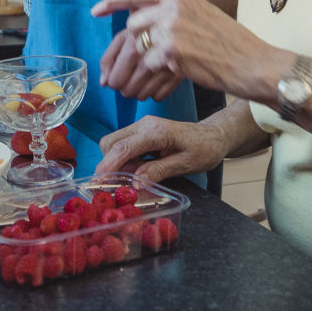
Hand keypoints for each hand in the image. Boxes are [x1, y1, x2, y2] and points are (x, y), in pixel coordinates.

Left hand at [92, 0, 265, 94]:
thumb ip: (175, 13)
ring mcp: (172, 28)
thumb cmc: (232, 44)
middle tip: (132, 64)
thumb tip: (144, 22)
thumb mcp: (203, 14)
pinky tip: (167, 80)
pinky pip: (150, 64)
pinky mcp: (172, 51)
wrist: (252, 62)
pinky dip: (155, 76)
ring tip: (145, 77)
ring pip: (138, 46)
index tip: (97, 10)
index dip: (113, 1)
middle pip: (133, 23)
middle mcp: (174, 6)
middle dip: (130, 45)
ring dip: (139, 64)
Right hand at [96, 115, 229, 183]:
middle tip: (117, 185)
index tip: (97, 183)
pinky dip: (124, 159)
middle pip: (111, 143)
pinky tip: (138, 170)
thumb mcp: (185, 164)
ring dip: (116, 162)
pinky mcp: (142, 132)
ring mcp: (142, 127)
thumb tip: (135, 183)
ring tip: (133, 178)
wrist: (214, 136)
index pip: (122, 148)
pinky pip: (123, 145)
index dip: (107, 166)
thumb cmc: (204, 149)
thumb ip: (158, 171)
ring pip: (114, 144)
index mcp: (155, 132)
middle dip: (108, 164)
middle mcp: (144, 125)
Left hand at [97, 28, 183, 100]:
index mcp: (133, 40)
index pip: (115, 79)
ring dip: (140, 89)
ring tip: (144, 73)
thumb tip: (103, 83)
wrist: (184, 18)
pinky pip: (160, 96)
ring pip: (142, 96)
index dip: (114, 79)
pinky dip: (156, 91)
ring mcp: (166, 64)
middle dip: (125, 85)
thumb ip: (109, 55)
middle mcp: (149, 54)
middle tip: (131, 73)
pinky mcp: (180, 72)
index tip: (119, 72)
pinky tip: (157, 76)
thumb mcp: (126, 32)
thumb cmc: (149, 25)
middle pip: (127, 90)